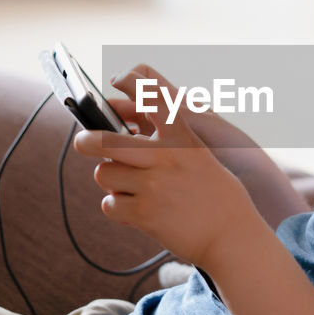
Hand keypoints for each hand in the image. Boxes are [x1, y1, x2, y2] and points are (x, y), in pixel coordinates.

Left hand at [73, 67, 262, 266]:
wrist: (231, 235)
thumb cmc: (215, 194)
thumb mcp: (199, 156)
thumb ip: (168, 143)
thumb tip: (125, 134)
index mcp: (182, 138)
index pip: (153, 99)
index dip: (132, 84)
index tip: (119, 79)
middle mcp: (165, 157)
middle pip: (105, 141)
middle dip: (87, 141)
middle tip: (83, 142)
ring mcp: (153, 185)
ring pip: (104, 174)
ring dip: (110, 181)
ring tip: (128, 187)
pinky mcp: (144, 213)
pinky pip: (110, 204)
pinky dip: (117, 207)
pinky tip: (134, 209)